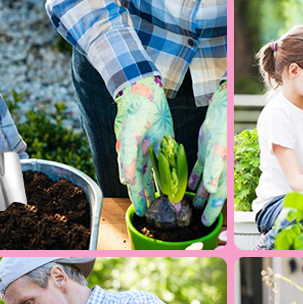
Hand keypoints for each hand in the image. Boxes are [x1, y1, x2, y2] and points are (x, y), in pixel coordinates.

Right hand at [114, 76, 174, 215]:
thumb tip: (126, 181)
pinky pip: (168, 160)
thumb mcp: (128, 135)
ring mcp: (153, 148)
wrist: (143, 89)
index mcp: (130, 156)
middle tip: (154, 214)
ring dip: (161, 188)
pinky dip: (171, 172)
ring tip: (165, 202)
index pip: (133, 182)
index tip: (141, 212)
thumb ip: (127, 159)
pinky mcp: (164, 141)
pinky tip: (176, 181)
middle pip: (145, 182)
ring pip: (157, 173)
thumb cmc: (133, 111)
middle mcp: (141, 155)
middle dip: (148, 197)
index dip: (137, 198)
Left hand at [189, 82, 226, 225]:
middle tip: (196, 218)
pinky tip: (187, 185)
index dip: (212, 211)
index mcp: (223, 171)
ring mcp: (211, 161)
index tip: (206, 222)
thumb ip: (215, 171)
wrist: (219, 108)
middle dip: (204, 207)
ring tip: (190, 205)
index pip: (218, 197)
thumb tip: (212, 191)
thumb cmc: (222, 128)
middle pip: (211, 193)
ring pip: (204, 183)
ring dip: (197, 194)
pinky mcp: (205, 152)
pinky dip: (192, 178)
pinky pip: (198, 170)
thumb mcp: (217, 151)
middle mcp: (218, 169)